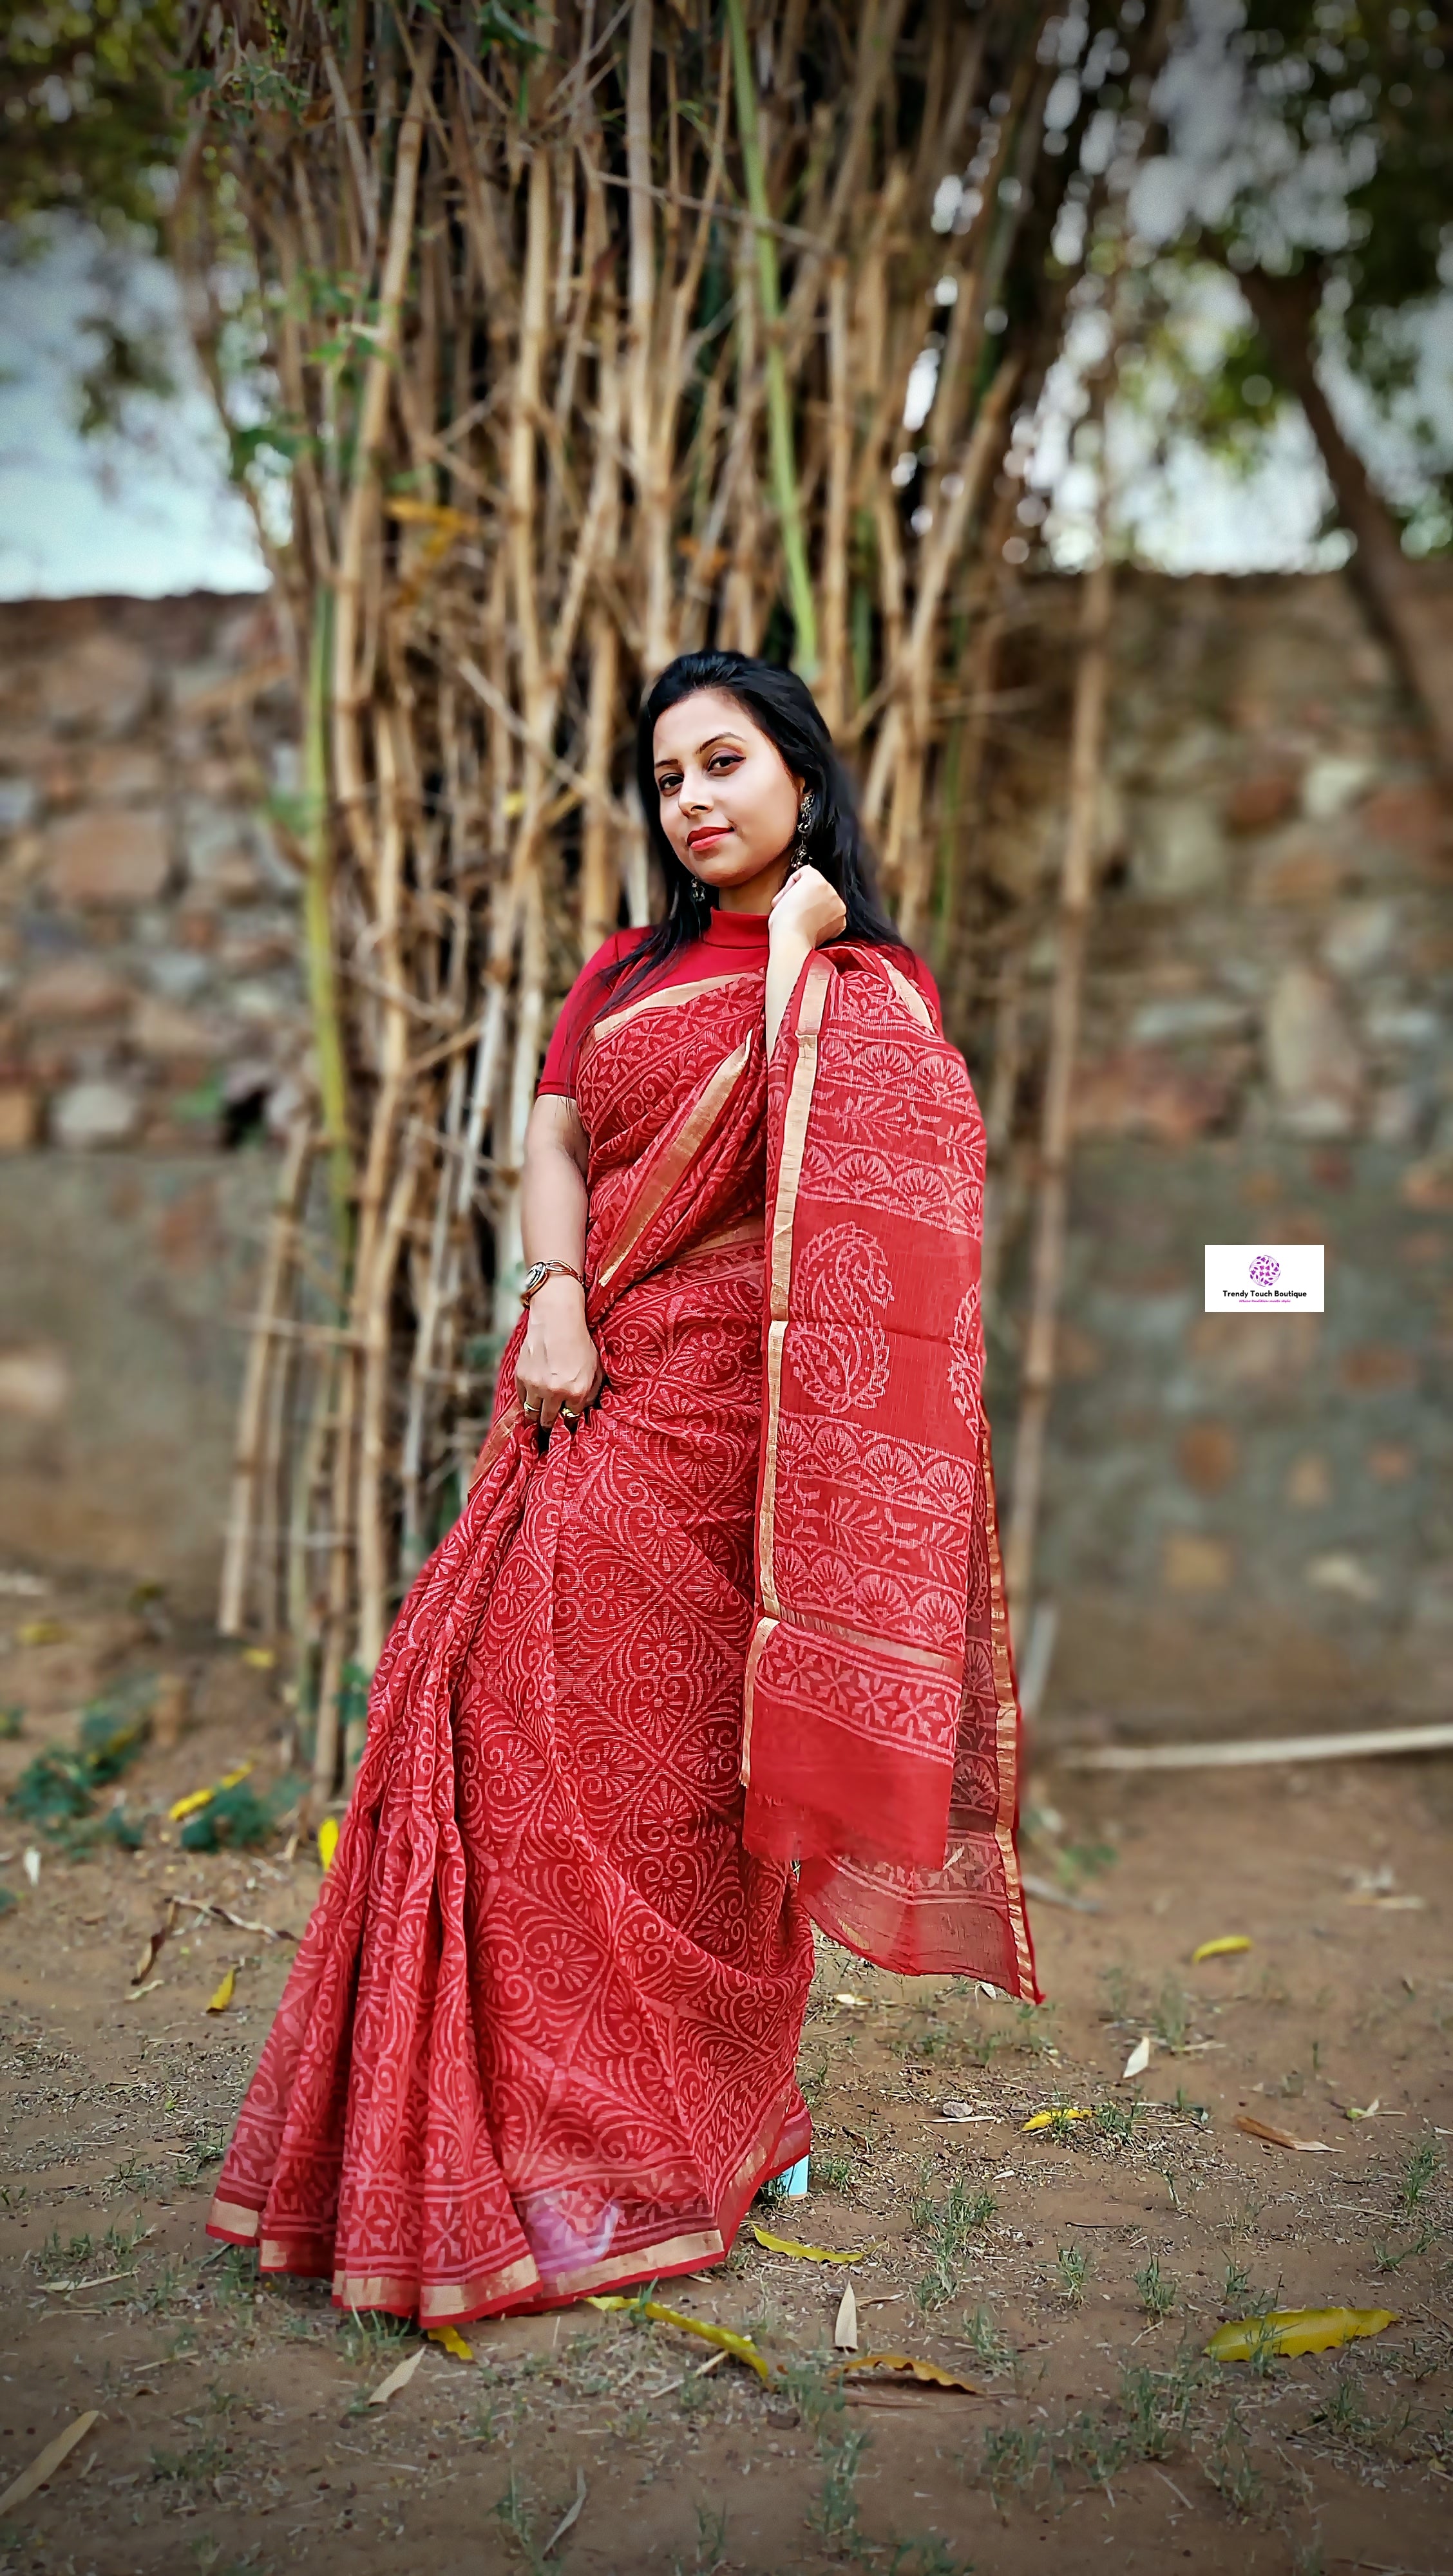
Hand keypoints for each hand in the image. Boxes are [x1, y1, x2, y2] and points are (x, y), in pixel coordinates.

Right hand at [516, 1276, 601, 1431]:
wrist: (557, 1319)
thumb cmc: (580, 1341)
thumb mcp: (596, 1368)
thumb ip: (592, 1392)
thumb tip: (582, 1410)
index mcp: (577, 1391)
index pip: (571, 1419)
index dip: (569, 1422)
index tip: (567, 1421)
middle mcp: (555, 1392)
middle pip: (549, 1421)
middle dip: (551, 1425)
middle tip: (552, 1423)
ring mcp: (536, 1385)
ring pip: (532, 1414)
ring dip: (537, 1415)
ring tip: (540, 1414)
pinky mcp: (521, 1376)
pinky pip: (521, 1399)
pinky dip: (526, 1401)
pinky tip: (533, 1397)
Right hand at [768, 863, 846, 950]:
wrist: (792, 942)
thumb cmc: (784, 922)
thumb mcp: (783, 896)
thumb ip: (795, 890)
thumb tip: (798, 897)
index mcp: (815, 880)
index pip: (804, 873)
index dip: (790, 885)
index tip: (785, 897)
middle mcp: (831, 891)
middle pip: (817, 887)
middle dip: (806, 896)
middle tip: (792, 908)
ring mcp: (838, 907)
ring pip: (826, 901)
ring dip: (816, 907)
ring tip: (802, 918)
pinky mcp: (841, 922)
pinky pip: (832, 915)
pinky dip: (824, 919)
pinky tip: (811, 925)